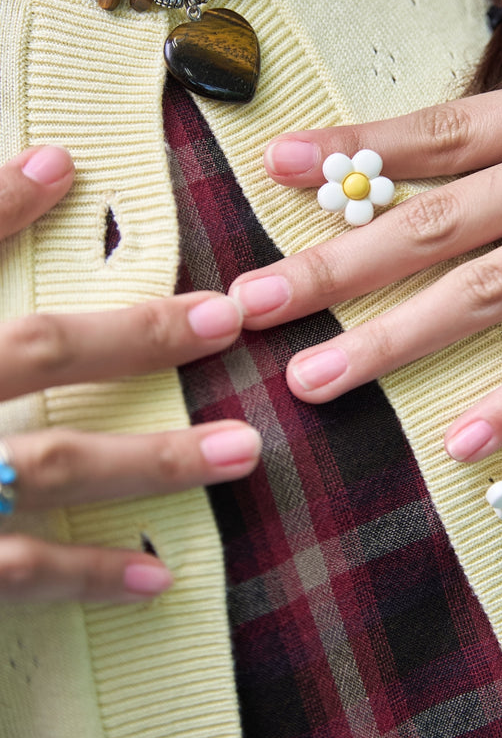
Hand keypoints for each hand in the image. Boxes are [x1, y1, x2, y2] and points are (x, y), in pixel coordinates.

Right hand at [0, 145, 260, 601]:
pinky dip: (81, 576)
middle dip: (136, 337)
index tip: (71, 174)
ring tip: (242, 450)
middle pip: (32, 352)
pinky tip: (155, 575)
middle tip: (229, 319)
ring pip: (45, 464)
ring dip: (149, 458)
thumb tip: (46, 162)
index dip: (2, 209)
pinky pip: (10, 571)